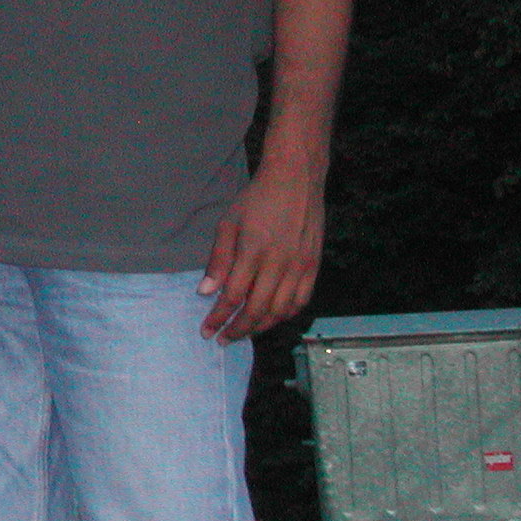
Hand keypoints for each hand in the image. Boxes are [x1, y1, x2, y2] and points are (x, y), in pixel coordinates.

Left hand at [197, 163, 324, 343]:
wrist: (296, 181)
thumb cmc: (256, 200)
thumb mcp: (228, 223)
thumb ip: (218, 259)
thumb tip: (206, 292)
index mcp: (254, 251)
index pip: (233, 296)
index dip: (218, 317)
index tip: (207, 329)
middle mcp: (280, 263)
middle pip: (257, 310)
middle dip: (237, 329)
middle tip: (222, 339)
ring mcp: (300, 266)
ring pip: (280, 311)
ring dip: (260, 327)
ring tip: (243, 332)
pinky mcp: (314, 266)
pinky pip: (301, 301)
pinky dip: (285, 315)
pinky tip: (271, 318)